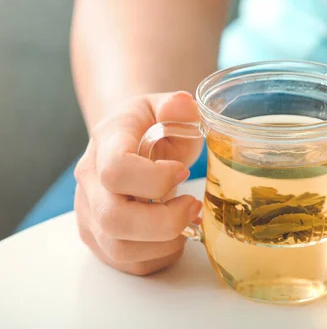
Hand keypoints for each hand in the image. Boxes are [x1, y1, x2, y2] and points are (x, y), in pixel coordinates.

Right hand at [74, 91, 202, 274]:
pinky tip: (176, 236)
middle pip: (114, 219)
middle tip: (193, 206)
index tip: (182, 171)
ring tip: (188, 221)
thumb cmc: (151, 126)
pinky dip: (161, 256)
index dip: (155, 179)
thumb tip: (182, 106)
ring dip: (165, 243)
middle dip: (165, 221)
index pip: (116, 170)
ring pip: (120, 249)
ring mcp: (90, 214)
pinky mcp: (100, 239)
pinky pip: (129, 264)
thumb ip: (176, 106)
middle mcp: (89, 182)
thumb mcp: (164, 107)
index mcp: (106, 143)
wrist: (128, 142)